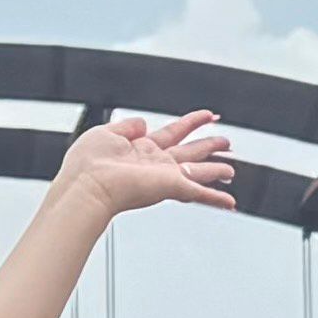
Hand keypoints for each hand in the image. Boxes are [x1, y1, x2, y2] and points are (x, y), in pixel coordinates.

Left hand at [57, 107, 236, 220]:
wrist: (86, 186)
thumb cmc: (87, 165)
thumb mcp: (107, 133)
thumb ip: (127, 126)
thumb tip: (141, 122)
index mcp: (141, 149)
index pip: (173, 132)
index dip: (192, 122)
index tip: (208, 115)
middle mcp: (155, 164)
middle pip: (190, 152)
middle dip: (208, 145)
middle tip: (226, 142)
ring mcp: (165, 176)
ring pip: (198, 172)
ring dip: (216, 170)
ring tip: (231, 170)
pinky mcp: (171, 187)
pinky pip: (199, 193)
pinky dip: (216, 198)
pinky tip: (229, 202)